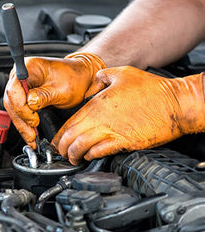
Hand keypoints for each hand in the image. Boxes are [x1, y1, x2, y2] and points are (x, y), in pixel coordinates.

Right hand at [3, 53, 105, 147]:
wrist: (80, 79)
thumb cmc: (73, 78)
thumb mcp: (61, 89)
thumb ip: (44, 96)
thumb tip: (30, 103)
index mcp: (29, 67)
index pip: (14, 88)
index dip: (21, 107)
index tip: (33, 119)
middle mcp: (21, 75)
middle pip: (11, 100)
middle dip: (21, 119)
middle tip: (31, 133)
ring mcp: (21, 86)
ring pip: (13, 109)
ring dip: (22, 124)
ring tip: (31, 137)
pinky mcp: (24, 96)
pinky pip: (19, 111)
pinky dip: (24, 123)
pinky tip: (30, 133)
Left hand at [52, 66, 204, 164]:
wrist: (175, 103)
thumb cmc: (151, 89)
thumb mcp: (122, 73)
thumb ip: (101, 77)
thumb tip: (92, 82)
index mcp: (97, 103)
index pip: (70, 122)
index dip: (60, 134)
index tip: (56, 140)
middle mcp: (101, 119)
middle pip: (72, 136)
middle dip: (62, 147)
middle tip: (60, 152)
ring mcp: (113, 131)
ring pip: (83, 146)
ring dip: (74, 154)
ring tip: (72, 158)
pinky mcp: (125, 142)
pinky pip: (102, 151)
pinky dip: (92, 155)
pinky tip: (89, 156)